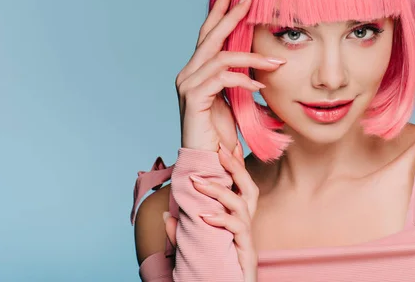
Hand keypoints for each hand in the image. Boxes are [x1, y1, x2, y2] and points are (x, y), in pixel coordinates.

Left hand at [164, 141, 258, 281]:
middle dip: (236, 167)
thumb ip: (182, 232)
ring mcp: (246, 238)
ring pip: (242, 205)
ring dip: (220, 191)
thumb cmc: (216, 272)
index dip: (235, 166)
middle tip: (220, 150)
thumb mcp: (195, 247)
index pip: (239, 187)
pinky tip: (204, 216)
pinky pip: (237, 229)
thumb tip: (165, 216)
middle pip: (249, 189)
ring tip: (199, 183)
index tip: (226, 145)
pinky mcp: (246, 251)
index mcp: (236, 221)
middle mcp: (245, 225)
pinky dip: (221, 219)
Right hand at [175, 0, 285, 152]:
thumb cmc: (223, 135)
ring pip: (220, 56)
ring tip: (277, 63)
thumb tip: (264, 65)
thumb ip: (240, 80)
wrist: (210, 164)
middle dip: (230, 13)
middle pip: (210, 35)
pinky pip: (221, 78)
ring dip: (251, 57)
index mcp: (197, 71)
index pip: (208, 35)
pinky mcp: (193, 99)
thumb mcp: (235, 101)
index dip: (221, 12)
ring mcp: (187, 85)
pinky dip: (243, 79)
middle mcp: (188, 74)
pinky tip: (260, 86)